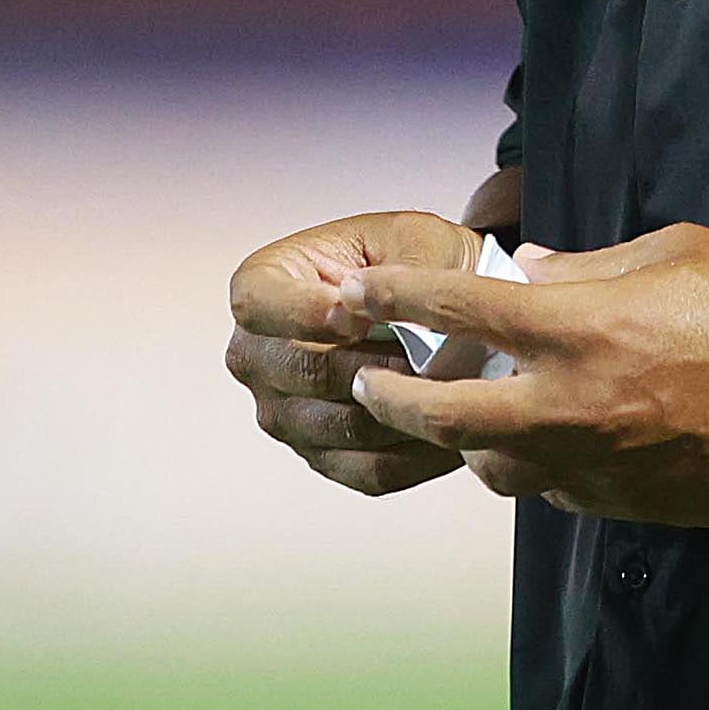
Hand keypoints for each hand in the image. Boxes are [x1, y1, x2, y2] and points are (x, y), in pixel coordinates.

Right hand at [224, 211, 489, 495]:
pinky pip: (367, 470)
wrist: (441, 303)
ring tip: (449, 386)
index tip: (359, 317)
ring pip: (340, 426)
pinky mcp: (323, 454)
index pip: (258, 305)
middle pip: (302, 373)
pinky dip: (415, 453)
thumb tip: (396, 319)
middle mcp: (258, 354)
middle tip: (427, 356)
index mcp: (263, 285)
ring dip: (400, 409)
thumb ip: (402, 275)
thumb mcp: (414, 240)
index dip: (306, 314)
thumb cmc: (416, 262)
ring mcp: (284, 412)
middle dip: (372, 366)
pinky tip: (450, 427)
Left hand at [346, 223, 708, 526]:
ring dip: (468, 438)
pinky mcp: (629, 505)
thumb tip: (520, 271)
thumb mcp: (673, 251)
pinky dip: (539, 464)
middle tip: (366, 379)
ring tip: (461, 413)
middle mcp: (574, 404)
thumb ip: (585, 267)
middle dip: (388, 395)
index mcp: (580, 327)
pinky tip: (551, 440)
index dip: (396, 295)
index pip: (455, 308)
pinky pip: (557, 490)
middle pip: (441, 414)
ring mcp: (599, 465)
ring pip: (493, 466)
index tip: (362, 292)